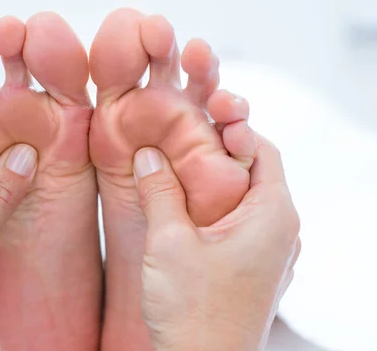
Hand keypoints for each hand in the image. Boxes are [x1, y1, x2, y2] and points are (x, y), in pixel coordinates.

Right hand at [133, 135, 300, 350]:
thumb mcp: (168, 242)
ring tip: (176, 172)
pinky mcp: (257, 270)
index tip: (196, 120)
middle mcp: (282, 231)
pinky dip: (216, 210)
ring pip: (245, 200)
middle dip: (217, 154)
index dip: (230, 127)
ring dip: (214, 183)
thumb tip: (149, 154)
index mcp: (272, 214)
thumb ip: (159, 190)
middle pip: (255, 172)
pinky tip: (183, 212)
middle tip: (178, 143)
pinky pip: (241, 225)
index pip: (262, 148)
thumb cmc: (193, 311)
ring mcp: (272, 254)